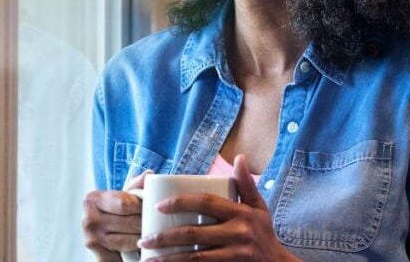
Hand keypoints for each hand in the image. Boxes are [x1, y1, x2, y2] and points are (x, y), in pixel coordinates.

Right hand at [82, 169, 151, 260]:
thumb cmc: (116, 215)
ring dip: (143, 237)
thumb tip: (149, 174)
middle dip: (146, 223)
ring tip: (150, 233)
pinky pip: (126, 252)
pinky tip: (141, 246)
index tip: (150, 208)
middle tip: (155, 223)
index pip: (125, 203)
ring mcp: (92, 238)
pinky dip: (136, 249)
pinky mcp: (98, 255)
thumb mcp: (123, 198)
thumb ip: (135, 186)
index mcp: (92, 199)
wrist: (104, 240)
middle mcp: (88, 218)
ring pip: (130, 239)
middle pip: (130, 222)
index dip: (142, 207)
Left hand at [138, 155, 300, 261]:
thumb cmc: (264, 234)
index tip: (158, 205)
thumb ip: (247, 184)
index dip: (180, 202)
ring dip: (168, 258)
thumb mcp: (259, 208)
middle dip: (164, 236)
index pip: (205, 202)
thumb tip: (239, 157)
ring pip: (195, 256)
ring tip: (148, 258)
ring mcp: (236, 252)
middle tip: (144, 239)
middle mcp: (239, 231)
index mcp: (241, 212)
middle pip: (194, 232)